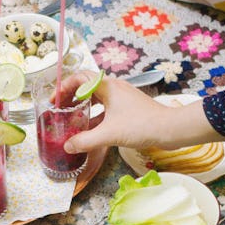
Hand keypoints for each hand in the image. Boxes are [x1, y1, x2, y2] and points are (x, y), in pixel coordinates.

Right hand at [61, 72, 224, 153]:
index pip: (79, 77)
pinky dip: (95, 116)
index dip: (63, 87)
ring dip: (82, 106)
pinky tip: (90, 130)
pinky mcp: (128, 109)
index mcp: (108, 87)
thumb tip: (68, 147)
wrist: (170, 129)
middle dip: (70, 97)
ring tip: (71, 119)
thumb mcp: (109, 134)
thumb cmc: (142, 125)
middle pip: (86, 87)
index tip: (54, 100)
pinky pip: (106, 108)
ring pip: (96, 98)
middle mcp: (114, 88)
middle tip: (59, 110)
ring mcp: (122, 98)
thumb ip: (85, 141)